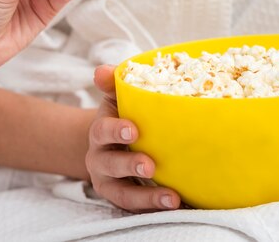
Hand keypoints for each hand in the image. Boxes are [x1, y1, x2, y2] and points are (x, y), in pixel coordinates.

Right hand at [86, 65, 180, 211]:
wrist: (113, 143)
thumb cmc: (122, 115)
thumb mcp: (116, 98)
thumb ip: (113, 83)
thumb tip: (102, 70)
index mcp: (100, 132)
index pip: (102, 130)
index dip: (115, 130)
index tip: (133, 129)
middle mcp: (100, 159)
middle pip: (109, 164)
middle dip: (129, 165)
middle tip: (150, 166)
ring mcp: (111, 182)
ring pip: (123, 194)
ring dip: (146, 197)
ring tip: (171, 198)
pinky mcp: (124, 199)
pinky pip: (137, 208)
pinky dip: (155, 208)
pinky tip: (177, 205)